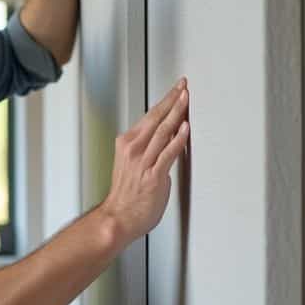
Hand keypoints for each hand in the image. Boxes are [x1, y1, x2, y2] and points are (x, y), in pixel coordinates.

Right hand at [100, 78, 189, 243]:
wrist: (118, 218)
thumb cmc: (125, 196)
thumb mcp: (132, 164)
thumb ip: (149, 150)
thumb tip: (167, 141)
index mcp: (127, 144)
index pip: (149, 116)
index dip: (165, 101)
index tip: (176, 90)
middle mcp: (134, 149)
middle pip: (156, 118)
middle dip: (172, 100)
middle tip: (184, 86)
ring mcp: (143, 162)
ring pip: (162, 131)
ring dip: (176, 113)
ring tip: (186, 99)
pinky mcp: (153, 175)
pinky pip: (167, 153)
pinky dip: (177, 139)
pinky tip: (185, 128)